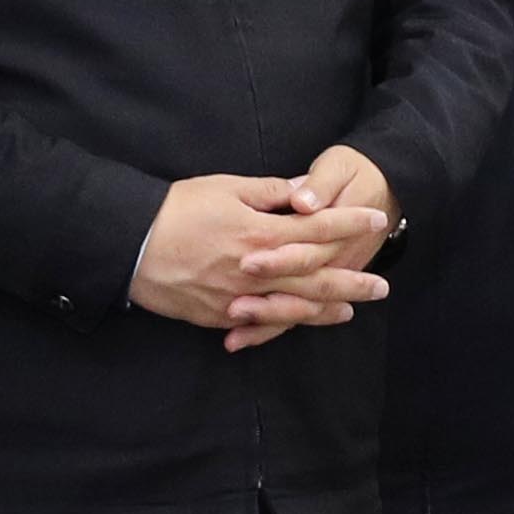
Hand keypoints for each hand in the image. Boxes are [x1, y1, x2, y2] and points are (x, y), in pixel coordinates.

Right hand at [132, 170, 388, 340]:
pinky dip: (286, 325)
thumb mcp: (225, 188)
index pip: (317, 228)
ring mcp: (240, 298)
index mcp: (261, 233)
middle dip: (352, 280)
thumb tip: (302, 192)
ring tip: (352, 309)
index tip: (377, 221)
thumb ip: (268, 192)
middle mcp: (257, 270)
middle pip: (315, 278)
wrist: (131, 246)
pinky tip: (303, 322)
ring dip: (326, 309)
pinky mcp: (221, 315)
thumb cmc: (177, 209)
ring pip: (294, 308)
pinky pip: (261, 324)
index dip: (349, 224)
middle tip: (383, 286)